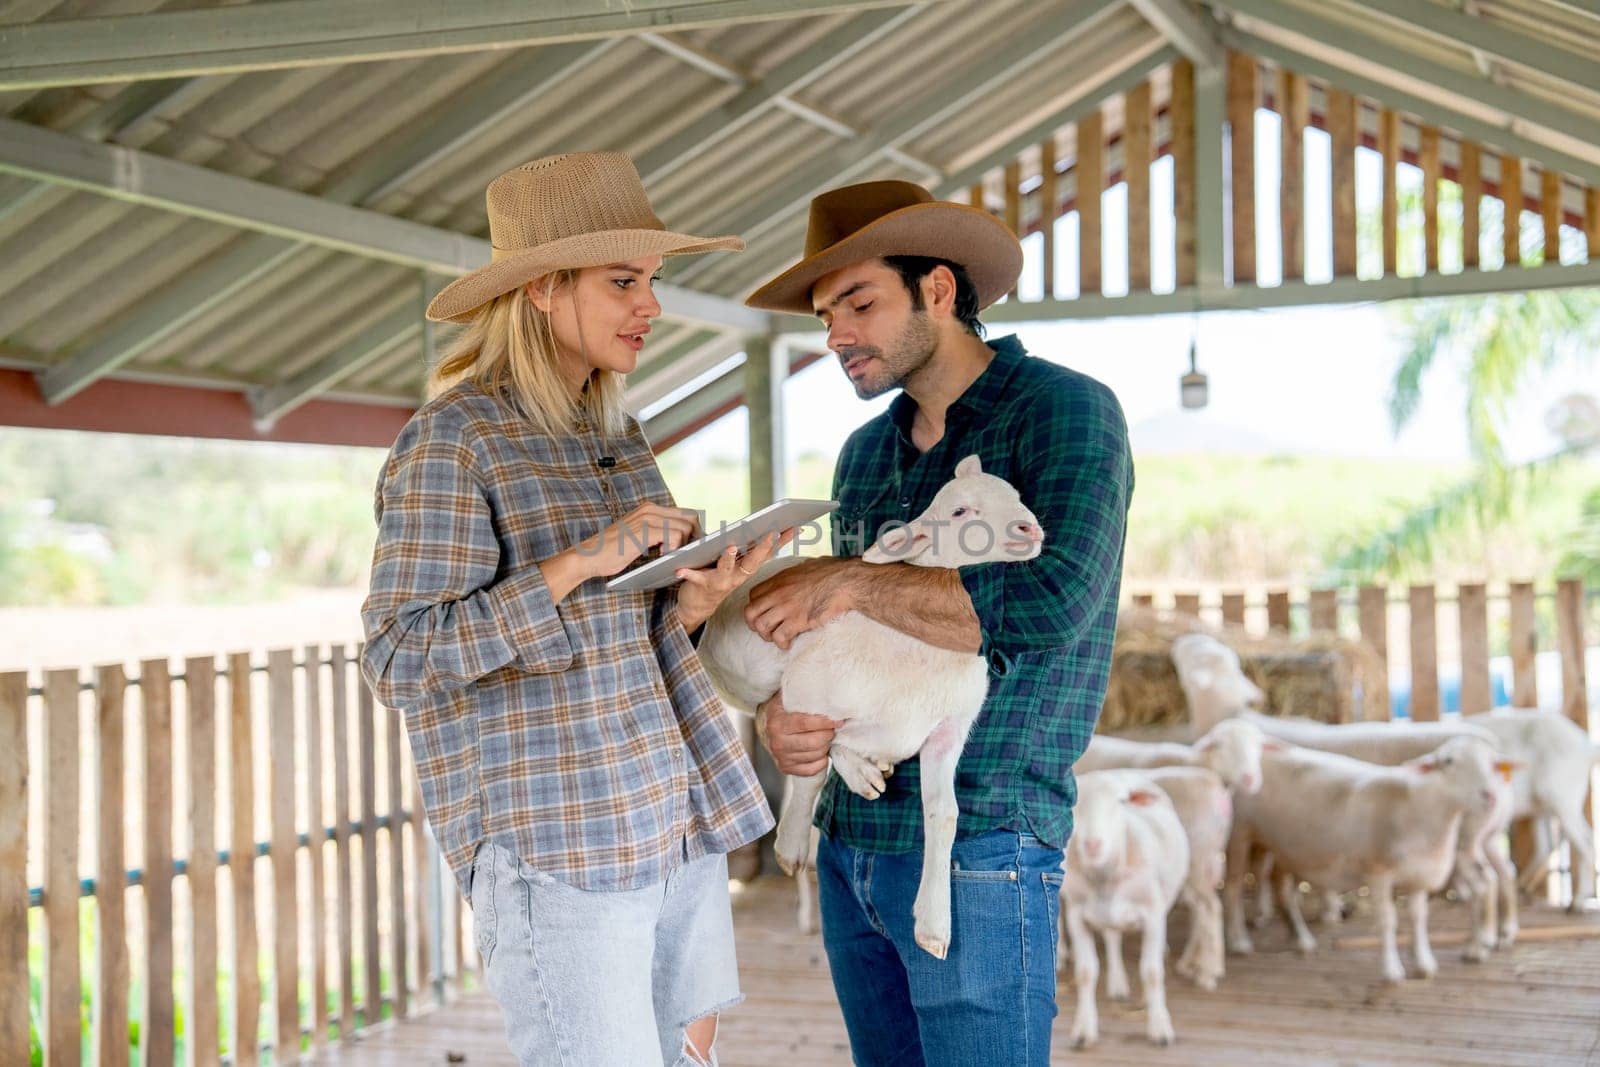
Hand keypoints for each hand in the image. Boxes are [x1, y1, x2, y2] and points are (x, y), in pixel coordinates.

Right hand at [575, 503, 701, 579]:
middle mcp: (650, 509)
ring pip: (685, 526)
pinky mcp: (644, 530)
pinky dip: (673, 548)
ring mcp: (647, 518)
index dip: (694, 529)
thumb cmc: (612, 552)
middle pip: (690, 516)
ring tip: (670, 555)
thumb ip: (656, 533)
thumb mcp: (638, 537)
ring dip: (684, 545)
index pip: (684, 512)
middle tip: (689, 553)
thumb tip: (681, 540)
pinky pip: (674, 535)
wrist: (589, 556)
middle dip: (695, 536)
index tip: (693, 546)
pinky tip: (661, 555)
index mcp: (649, 509)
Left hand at [675, 529, 793, 631]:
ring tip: (731, 546)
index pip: (768, 551)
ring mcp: (722, 581)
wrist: (697, 606)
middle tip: (770, 532)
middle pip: (753, 559)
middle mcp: (739, 575)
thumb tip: (762, 526)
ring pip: (727, 568)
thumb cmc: (718, 576)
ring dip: (729, 557)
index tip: (795, 526)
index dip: (782, 540)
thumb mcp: (737, 562)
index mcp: (747, 566)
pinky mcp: (703, 585)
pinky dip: (688, 573)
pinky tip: (680, 569)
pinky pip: (696, 578)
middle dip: (762, 546)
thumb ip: (747, 548)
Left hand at [744, 556, 860, 650]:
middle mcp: (778, 593)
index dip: (756, 607)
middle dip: (755, 625)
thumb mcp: (805, 567)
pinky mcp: (797, 621)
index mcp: (779, 579)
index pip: (753, 595)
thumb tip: (797, 575)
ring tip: (777, 638)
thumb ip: (794, 575)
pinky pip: (779, 637)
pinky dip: (781, 644)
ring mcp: (786, 607)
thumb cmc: (831, 572)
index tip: (765, 613)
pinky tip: (788, 644)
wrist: (845, 581)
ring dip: (766, 635)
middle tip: (766, 630)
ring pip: (761, 626)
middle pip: (750, 612)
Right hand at [758, 691, 842, 776]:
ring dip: (826, 746)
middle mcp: (777, 742)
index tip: (838, 720)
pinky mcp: (786, 768)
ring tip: (826, 737)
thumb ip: (800, 690)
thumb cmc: (783, 711)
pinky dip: (821, 761)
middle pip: (813, 742)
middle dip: (828, 735)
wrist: (767, 728)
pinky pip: (812, 769)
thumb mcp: (786, 697)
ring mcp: (781, 757)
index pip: (805, 723)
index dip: (825, 722)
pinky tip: (820, 751)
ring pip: (815, 755)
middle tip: (833, 728)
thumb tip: (820, 677)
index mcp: (777, 722)